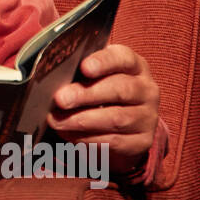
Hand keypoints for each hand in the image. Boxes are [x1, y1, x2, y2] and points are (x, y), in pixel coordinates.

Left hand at [49, 43, 160, 176]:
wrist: (126, 126)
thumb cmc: (102, 91)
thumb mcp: (96, 77)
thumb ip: (81, 73)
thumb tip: (52, 76)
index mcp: (135, 66)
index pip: (123, 58)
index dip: (103, 62)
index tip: (83, 67)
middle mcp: (146, 89)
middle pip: (120, 89)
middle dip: (86, 94)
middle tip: (60, 99)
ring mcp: (148, 116)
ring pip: (116, 118)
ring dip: (82, 120)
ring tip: (57, 121)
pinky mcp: (143, 141)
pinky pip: (114, 141)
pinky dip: (87, 139)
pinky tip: (68, 134)